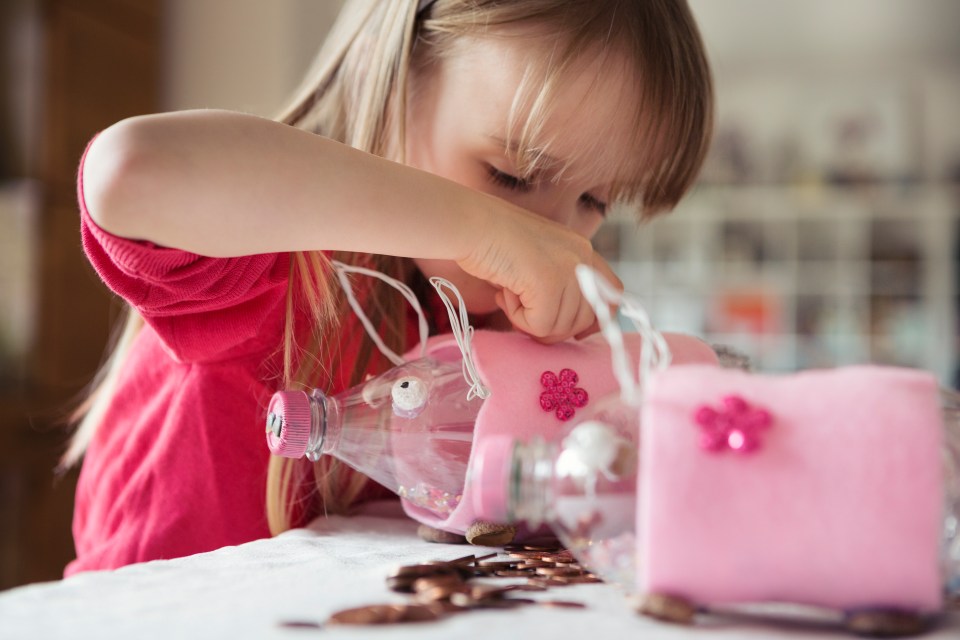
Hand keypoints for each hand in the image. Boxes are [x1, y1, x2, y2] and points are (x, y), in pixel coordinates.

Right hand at [459, 206, 621, 343]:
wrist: (470, 224)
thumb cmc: (493, 241)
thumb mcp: (537, 261)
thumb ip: (558, 285)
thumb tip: (566, 328)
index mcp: (582, 249)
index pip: (612, 293)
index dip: (595, 319)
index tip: (570, 329)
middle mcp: (582, 257)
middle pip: (585, 319)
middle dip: (552, 326)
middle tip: (522, 309)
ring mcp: (568, 268)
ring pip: (560, 326)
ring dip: (530, 320)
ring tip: (509, 293)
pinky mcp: (550, 282)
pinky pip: (541, 325)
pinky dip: (518, 319)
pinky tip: (504, 293)